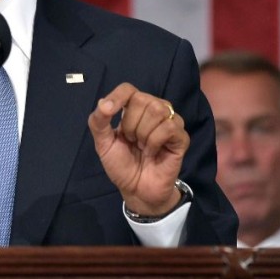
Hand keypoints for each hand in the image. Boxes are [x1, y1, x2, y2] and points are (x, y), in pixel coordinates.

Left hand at [87, 82, 188, 215]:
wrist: (136, 189)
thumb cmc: (121, 164)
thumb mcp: (103, 143)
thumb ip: (98, 121)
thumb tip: (103, 102)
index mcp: (134, 108)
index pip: (128, 89)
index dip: (117, 96)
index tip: (107, 111)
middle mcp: (154, 110)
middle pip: (142, 100)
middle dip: (130, 124)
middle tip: (132, 141)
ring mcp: (170, 122)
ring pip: (157, 111)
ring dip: (143, 134)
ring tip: (142, 147)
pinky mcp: (181, 137)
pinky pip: (169, 127)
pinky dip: (155, 141)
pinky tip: (153, 152)